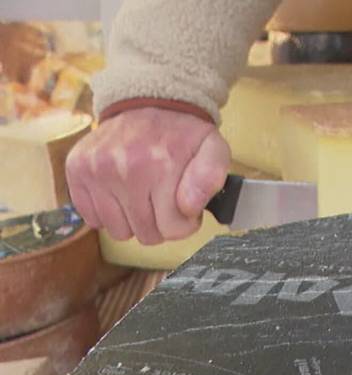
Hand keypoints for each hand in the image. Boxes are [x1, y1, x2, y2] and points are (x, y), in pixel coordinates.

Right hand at [66, 107, 229, 244]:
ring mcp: (96, 170)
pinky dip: (108, 213)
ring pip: (118, 232)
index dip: (184, 223)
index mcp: (160, 166)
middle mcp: (123, 169)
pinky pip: (91, 219)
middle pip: (146, 234)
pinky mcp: (76, 170)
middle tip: (164, 199)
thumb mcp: (213, 149)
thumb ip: (210, 177)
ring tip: (143, 196)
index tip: (184, 206)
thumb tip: (188, 207)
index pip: (173, 229)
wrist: (148, 101)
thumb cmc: (183, 134)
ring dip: (134, 221)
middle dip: (160, 223)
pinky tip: (121, 194)